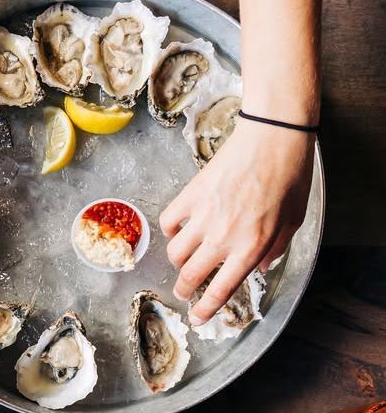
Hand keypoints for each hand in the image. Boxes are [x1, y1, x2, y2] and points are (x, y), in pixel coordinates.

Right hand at [160, 121, 313, 324]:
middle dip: (183, 288)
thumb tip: (257, 266)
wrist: (272, 141)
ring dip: (177, 260)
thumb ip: (274, 249)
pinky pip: (168, 221)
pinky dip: (169, 230)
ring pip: (175, 251)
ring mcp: (203, 216)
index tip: (196, 318)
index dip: (206, 309)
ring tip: (183, 258)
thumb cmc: (289, 179)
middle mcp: (223, 238)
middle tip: (182, 291)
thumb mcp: (292, 223)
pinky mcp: (190, 195)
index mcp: (251, 248)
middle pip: (190, 274)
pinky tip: (177, 228)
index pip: (221, 289)